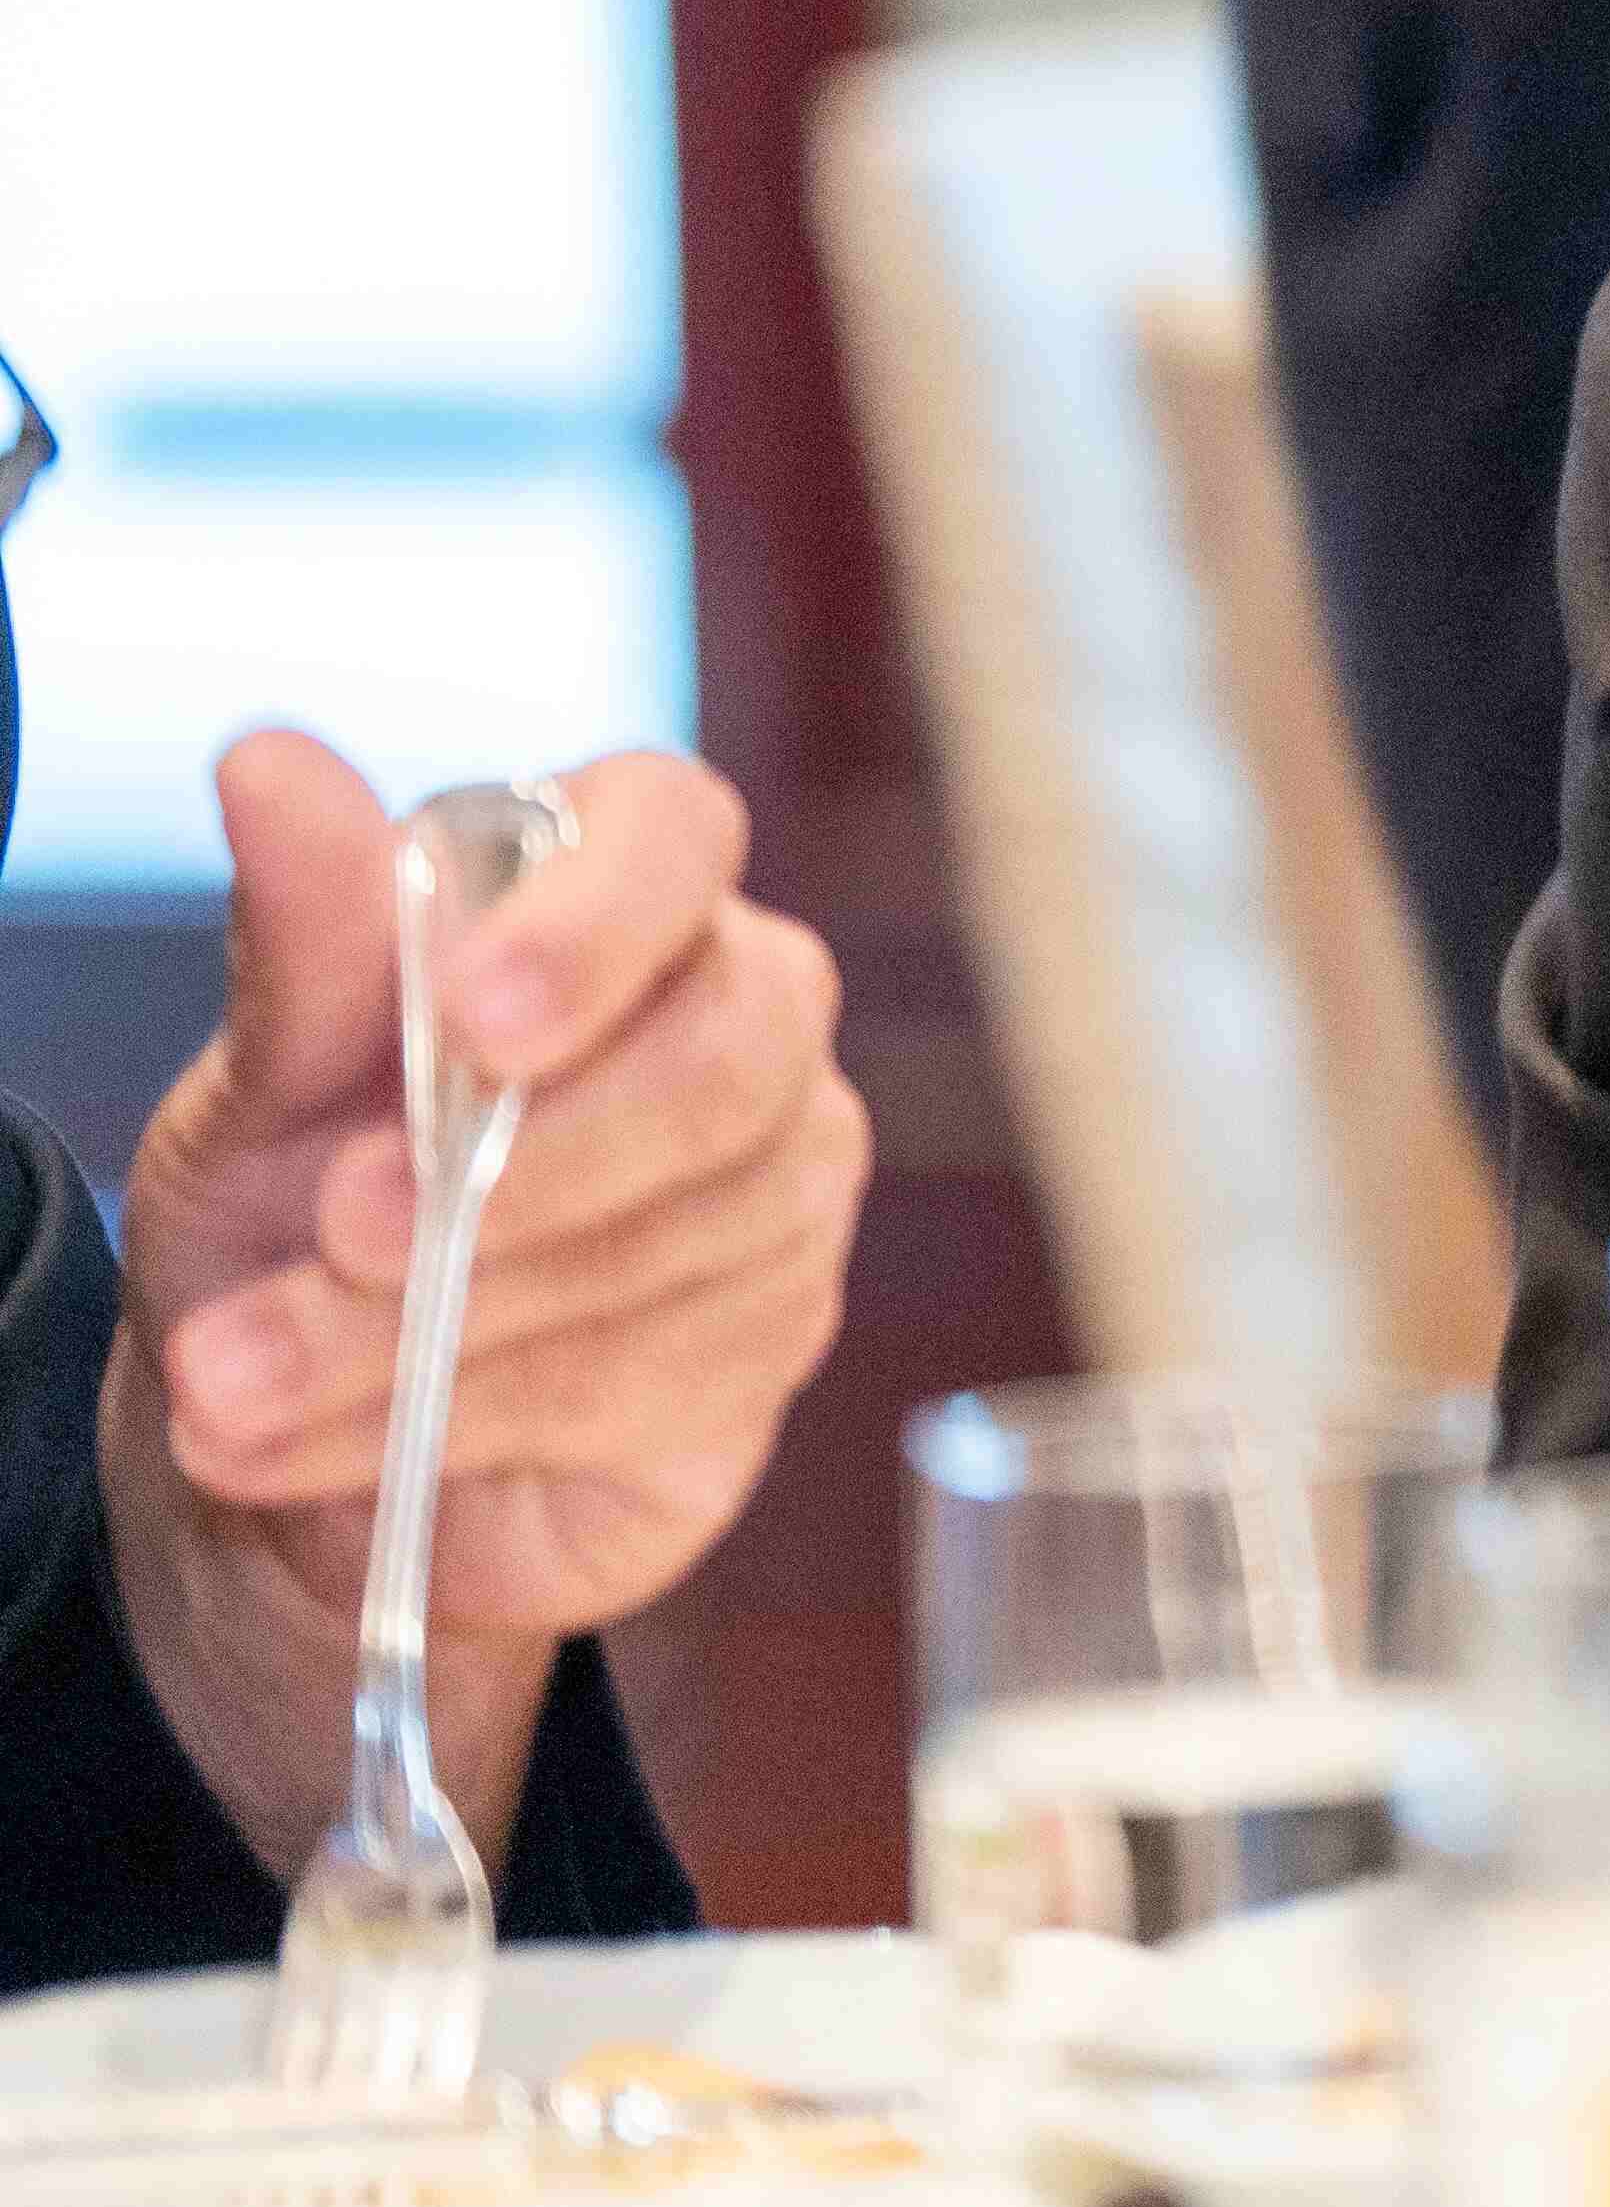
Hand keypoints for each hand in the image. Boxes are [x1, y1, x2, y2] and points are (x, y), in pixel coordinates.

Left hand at [100, 733, 869, 1879]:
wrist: (295, 1432)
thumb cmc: (292, 1213)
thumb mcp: (262, 1087)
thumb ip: (305, 939)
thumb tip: (268, 760)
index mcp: (612, 898)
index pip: (677, 832)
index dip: (597, 918)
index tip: (476, 1018)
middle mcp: (736, 1020)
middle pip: (734, 1046)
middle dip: (532, 1160)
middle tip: (340, 1227)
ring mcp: (779, 1184)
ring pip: (663, 1242)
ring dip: (422, 1327)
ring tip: (234, 1382)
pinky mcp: (772, 1342)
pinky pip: (637, 1379)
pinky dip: (449, 1419)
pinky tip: (305, 1446)